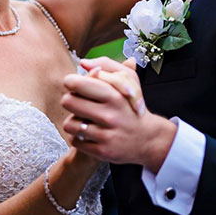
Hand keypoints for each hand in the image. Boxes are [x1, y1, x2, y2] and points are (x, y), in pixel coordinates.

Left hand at [61, 57, 176, 171]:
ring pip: (69, 123)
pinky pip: (75, 141)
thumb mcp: (128, 81)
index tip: (75, 85)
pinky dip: (79, 137)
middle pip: (68, 102)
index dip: (71, 83)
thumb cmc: (131, 106)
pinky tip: (89, 134)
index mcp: (114, 95)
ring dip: (73, 121)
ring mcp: (106, 134)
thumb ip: (107, 66)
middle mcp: (110, 115)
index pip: (77, 83)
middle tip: (78, 103)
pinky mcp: (102, 151)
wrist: (148, 138)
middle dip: (70, 101)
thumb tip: (84, 63)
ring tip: (84, 120)